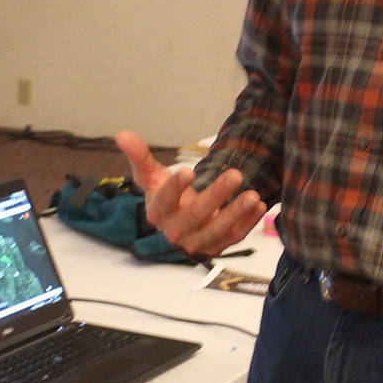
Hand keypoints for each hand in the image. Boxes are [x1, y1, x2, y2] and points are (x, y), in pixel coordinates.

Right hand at [115, 130, 266, 256]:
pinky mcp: (216, 247)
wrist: (178, 224)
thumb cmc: (165, 196)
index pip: (165, 201)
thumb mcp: (151, 177)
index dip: (176, 187)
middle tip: (236, 174)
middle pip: (197, 214)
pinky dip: (248, 223)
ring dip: (237, 212)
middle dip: (217, 195)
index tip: (188, 170)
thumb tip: (122, 134)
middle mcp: (176, 232)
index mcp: (158, 213)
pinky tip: (260, 207)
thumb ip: (139, 157)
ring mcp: (197, 242)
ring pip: (218, 230)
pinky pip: (233, 237)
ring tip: (254, 195)